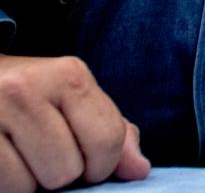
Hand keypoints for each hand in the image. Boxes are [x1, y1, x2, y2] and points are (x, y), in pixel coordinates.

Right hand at [0, 55, 148, 191]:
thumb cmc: (32, 97)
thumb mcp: (75, 101)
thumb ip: (111, 133)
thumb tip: (139, 170)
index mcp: (68, 74)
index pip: (106, 140)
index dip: (102, 165)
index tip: (86, 160)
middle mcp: (26, 88)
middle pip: (67, 169)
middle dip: (62, 172)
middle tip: (45, 153)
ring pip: (31, 185)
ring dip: (31, 182)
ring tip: (22, 155)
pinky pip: (5, 188)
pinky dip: (7, 185)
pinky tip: (4, 160)